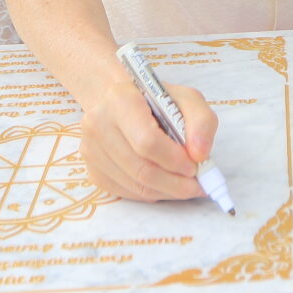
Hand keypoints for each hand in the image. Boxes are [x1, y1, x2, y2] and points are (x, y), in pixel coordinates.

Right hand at [77, 81, 217, 202]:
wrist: (120, 104)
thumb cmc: (155, 101)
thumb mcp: (187, 99)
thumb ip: (201, 122)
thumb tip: (200, 155)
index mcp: (120, 99)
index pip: (146, 140)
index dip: (174, 160)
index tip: (194, 166)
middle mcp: (98, 124)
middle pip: (141, 169)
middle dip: (175, 183)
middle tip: (196, 185)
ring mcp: (91, 150)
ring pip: (135, 185)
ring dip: (167, 191)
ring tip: (185, 185)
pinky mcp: (93, 171)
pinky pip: (127, 193)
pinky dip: (152, 193)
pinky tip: (165, 184)